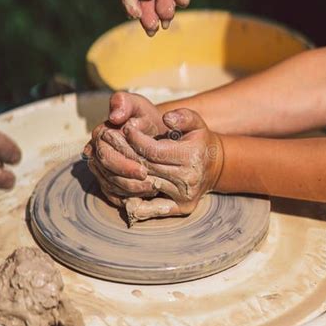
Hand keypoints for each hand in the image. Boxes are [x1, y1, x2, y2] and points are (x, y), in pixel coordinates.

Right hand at [83, 92, 164, 203]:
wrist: (154, 132)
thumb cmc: (146, 118)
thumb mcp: (138, 105)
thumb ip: (125, 103)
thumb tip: (114, 116)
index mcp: (100, 135)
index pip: (105, 154)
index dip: (123, 164)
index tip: (143, 170)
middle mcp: (95, 152)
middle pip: (106, 172)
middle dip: (128, 179)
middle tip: (151, 183)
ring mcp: (100, 168)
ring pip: (109, 185)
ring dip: (131, 190)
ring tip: (153, 190)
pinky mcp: (107, 181)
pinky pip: (113, 194)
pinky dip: (128, 197)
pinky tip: (146, 195)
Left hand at [92, 108, 223, 220]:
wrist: (216, 167)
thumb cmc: (200, 141)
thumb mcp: (197, 123)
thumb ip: (183, 116)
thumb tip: (166, 118)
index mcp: (191, 157)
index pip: (153, 150)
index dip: (136, 139)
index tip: (124, 129)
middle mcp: (188, 179)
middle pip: (146, 167)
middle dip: (125, 153)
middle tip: (109, 140)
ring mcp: (184, 196)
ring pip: (145, 184)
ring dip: (125, 172)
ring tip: (111, 158)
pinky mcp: (181, 208)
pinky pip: (152, 207)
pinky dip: (135, 200)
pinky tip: (120, 186)